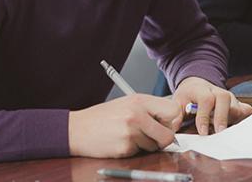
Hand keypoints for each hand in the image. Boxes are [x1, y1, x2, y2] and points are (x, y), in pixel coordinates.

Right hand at [68, 94, 182, 157]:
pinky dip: (134, 150)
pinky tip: (121, 142)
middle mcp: (137, 114)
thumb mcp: (126, 104)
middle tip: (152, 136)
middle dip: (163, 138)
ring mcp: (131, 131)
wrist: (78, 129)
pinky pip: (140, 152)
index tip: (167, 124)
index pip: (173, 109)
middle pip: (169, 133)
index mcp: (139, 100)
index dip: (173, 120)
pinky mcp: (126, 146)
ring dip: (146, 145)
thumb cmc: (102, 117)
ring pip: (155, 146)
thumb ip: (148, 110)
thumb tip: (171, 121)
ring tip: (129, 136)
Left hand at [173, 77, 251, 133]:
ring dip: (232, 119)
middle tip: (219, 132)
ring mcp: (228, 97)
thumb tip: (173, 127)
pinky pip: (245, 110)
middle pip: (224, 98)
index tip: (202, 131)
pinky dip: (243, 119)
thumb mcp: (177, 102)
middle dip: (222, 116)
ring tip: (225, 133)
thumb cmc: (187, 97)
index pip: (206, 99)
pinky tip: (237, 129)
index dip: (205, 116)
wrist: (195, 86)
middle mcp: (216, 91)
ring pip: (236, 104)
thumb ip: (176, 114)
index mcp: (200, 89)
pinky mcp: (236, 104)